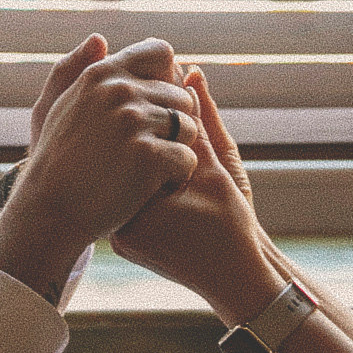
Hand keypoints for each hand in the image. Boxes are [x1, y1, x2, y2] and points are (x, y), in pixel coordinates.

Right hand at [0, 38, 199, 301]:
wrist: (49, 211)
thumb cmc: (56, 161)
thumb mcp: (58, 105)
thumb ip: (77, 68)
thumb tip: (99, 39)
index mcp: (103, 74)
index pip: (161, 52)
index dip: (167, 81)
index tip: (156, 109)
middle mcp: (120, 91)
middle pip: (182, 96)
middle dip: (174, 124)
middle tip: (148, 152)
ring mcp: (134, 122)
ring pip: (190, 128)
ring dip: (177, 152)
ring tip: (149, 170)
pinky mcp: (148, 156)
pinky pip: (188, 160)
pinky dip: (175, 178)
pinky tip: (152, 187)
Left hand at [113, 70, 274, 313]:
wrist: (234, 277)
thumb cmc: (234, 224)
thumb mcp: (221, 167)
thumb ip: (203, 121)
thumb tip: (191, 75)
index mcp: (141, 206)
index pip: (127, 146)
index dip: (141, 114)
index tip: (155, 88)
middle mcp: (122, 222)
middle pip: (118, 162)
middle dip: (134, 132)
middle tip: (146, 100)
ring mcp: (120, 235)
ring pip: (121, 180)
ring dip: (134, 153)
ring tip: (149, 135)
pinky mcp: (125, 240)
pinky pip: (126, 199)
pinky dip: (136, 177)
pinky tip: (153, 160)